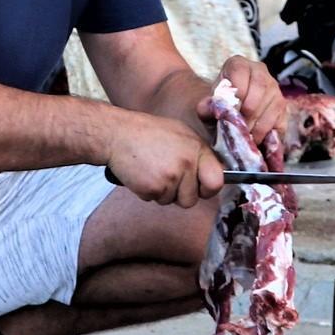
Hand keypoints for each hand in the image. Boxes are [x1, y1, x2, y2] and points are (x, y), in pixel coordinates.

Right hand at [107, 111, 224, 206]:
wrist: (117, 134)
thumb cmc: (148, 133)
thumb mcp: (180, 134)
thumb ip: (197, 154)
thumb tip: (214, 174)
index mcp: (197, 149)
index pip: (216, 181)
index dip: (208, 189)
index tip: (200, 188)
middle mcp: (187, 163)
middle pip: (192, 199)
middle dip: (181, 195)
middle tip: (168, 179)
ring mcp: (171, 176)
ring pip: (171, 201)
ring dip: (162, 192)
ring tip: (152, 170)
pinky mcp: (153, 187)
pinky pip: (154, 200)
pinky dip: (147, 191)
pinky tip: (142, 174)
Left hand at [204, 55, 287, 150]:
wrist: (230, 113)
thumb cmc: (219, 107)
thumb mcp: (208, 106)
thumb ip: (205, 107)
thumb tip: (206, 107)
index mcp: (238, 64)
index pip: (239, 71)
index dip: (236, 93)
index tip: (231, 111)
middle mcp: (259, 71)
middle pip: (260, 88)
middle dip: (248, 113)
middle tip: (239, 129)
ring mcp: (274, 88)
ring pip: (273, 105)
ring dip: (259, 126)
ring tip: (246, 138)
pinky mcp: (283, 106)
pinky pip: (281, 119)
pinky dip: (269, 133)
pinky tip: (257, 139)